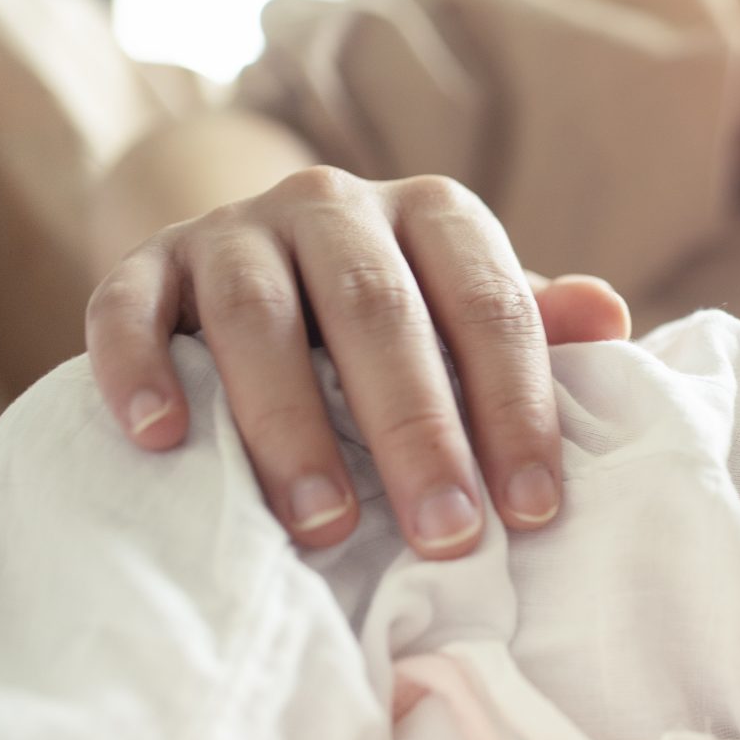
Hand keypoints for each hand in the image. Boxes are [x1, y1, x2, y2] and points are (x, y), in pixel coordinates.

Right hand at [84, 167, 631, 557]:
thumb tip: (612, 320)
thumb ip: (534, 322)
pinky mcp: (146, 262)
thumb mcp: (470, 309)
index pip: (489, 307)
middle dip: (417, 432)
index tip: (532, 511)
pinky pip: (127, 308)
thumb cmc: (403, 314)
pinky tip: (164, 440)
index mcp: (434, 215)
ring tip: (324, 525)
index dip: (515, 409)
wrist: (267, 256)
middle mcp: (334, 206)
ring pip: (258, 317)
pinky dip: (139, 369)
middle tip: (445, 534)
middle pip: (379, 313)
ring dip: (291, 424)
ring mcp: (234, 229)